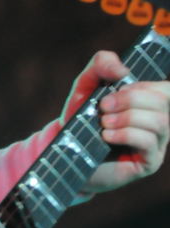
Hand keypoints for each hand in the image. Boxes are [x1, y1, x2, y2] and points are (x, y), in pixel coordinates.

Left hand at [61, 50, 169, 193]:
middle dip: (130, 99)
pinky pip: (148, 142)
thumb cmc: (81, 116)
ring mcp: (156, 144)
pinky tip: (106, 136)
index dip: (142, 86)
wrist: (68, 151)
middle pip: (162, 101)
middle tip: (103, 106)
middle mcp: (158, 123)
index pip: (165, 90)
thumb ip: (102, 64)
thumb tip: (123, 70)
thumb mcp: (87, 84)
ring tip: (104, 123)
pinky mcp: (149, 162)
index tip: (117, 89)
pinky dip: (125, 134)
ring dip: (127, 117)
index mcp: (148, 104)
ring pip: (159, 122)